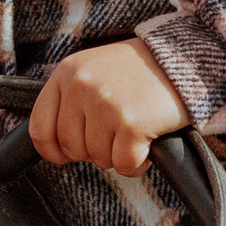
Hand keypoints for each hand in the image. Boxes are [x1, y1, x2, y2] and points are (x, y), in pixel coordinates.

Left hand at [29, 38, 188, 176]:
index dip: (53, 150)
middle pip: (71, 148)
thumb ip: (72, 100)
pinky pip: (125, 165)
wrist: (186, 60)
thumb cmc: (141, 71)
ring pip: (99, 158)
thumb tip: (55, 145)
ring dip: (120, 154)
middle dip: (95, 150)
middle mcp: (81, 86)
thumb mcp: (96, 71)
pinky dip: (139, 163)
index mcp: (67, 72)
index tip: (66, 156)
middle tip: (117, 134)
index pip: (40, 127)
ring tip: (136, 130)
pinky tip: (148, 142)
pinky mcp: (131, 123)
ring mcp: (105, 104)